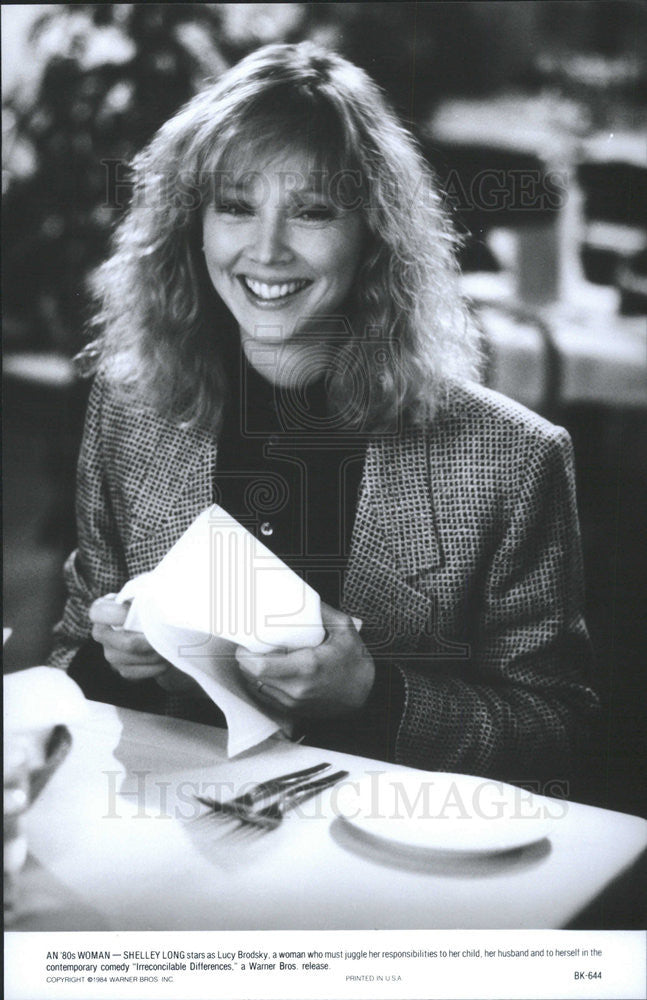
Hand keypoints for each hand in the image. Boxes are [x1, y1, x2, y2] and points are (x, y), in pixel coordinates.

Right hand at [89, 596, 204, 695]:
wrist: (155, 626)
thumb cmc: (148, 604)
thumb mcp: (144, 593)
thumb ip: (141, 594)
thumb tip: (149, 601)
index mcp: (101, 610)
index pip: (98, 613)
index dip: (118, 614)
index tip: (138, 612)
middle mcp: (101, 633)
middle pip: (125, 642)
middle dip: (150, 641)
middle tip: (165, 636)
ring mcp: (109, 653)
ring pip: (132, 659)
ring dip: (155, 654)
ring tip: (168, 645)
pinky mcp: (121, 669)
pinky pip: (135, 673)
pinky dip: (154, 667)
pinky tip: (164, 659)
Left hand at [235, 602, 374, 717]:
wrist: (367, 696)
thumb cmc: (356, 664)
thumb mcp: (345, 630)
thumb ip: (323, 611)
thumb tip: (303, 596)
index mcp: (306, 667)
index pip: (259, 666)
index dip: (245, 654)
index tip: (247, 640)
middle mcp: (295, 689)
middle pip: (251, 675)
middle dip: (246, 659)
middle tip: (251, 643)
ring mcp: (292, 702)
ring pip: (256, 686)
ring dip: (253, 671)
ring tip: (261, 655)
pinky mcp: (292, 710)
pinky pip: (266, 695)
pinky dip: (263, 682)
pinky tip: (272, 670)